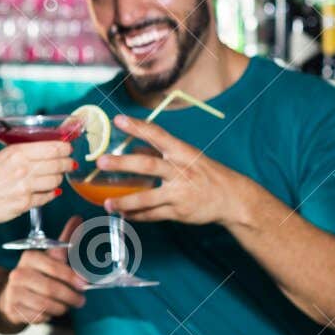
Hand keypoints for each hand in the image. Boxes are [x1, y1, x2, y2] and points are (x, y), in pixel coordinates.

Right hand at [0, 139, 70, 226]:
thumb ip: (18, 155)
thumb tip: (39, 152)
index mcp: (15, 152)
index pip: (52, 147)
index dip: (65, 147)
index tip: (68, 148)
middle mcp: (23, 168)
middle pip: (57, 163)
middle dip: (66, 163)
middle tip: (69, 162)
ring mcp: (25, 187)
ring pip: (55, 180)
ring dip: (59, 178)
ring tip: (58, 176)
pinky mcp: (26, 203)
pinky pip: (46, 197)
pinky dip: (51, 194)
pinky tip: (50, 191)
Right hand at [0, 217, 87, 324]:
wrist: (13, 295)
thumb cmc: (39, 274)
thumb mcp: (51, 257)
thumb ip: (65, 240)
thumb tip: (78, 217)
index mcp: (29, 257)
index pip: (53, 266)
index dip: (71, 276)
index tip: (84, 284)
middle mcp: (18, 273)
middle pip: (51, 288)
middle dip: (70, 297)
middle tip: (81, 301)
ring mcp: (13, 292)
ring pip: (46, 304)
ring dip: (62, 307)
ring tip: (66, 305)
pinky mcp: (12, 309)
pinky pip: (38, 316)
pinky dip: (48, 316)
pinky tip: (49, 310)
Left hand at [100, 116, 250, 226]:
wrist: (233, 199)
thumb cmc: (206, 174)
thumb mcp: (187, 157)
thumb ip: (160, 152)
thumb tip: (134, 147)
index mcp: (182, 153)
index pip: (158, 135)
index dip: (138, 127)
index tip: (118, 119)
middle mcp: (181, 171)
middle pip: (149, 165)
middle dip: (123, 163)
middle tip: (101, 162)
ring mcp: (181, 193)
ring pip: (148, 197)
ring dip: (125, 201)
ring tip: (107, 203)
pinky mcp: (180, 212)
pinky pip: (153, 215)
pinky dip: (136, 216)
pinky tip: (123, 215)